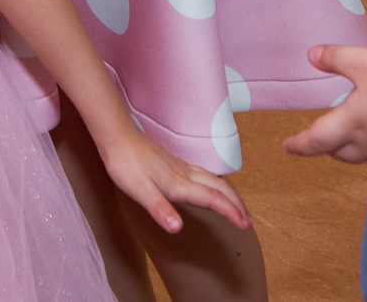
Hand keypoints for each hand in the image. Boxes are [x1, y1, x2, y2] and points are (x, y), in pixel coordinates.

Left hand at [99, 128, 251, 232]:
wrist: (117, 137)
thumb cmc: (126, 165)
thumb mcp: (139, 191)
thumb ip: (160, 210)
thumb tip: (178, 228)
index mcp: (179, 184)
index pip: (212, 199)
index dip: (230, 212)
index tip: (245, 225)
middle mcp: (185, 174)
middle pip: (220, 188)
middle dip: (237, 204)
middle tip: (248, 221)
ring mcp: (181, 167)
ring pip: (214, 180)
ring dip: (229, 194)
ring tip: (237, 207)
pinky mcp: (175, 164)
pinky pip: (204, 174)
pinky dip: (216, 184)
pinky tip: (211, 187)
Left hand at [283, 44, 366, 163]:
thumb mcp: (365, 61)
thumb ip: (336, 58)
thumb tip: (311, 56)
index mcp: (351, 122)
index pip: (316, 140)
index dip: (299, 144)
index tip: (288, 147)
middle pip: (339, 152)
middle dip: (326, 147)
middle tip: (316, 141)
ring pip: (362, 154)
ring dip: (349, 148)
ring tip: (346, 137)